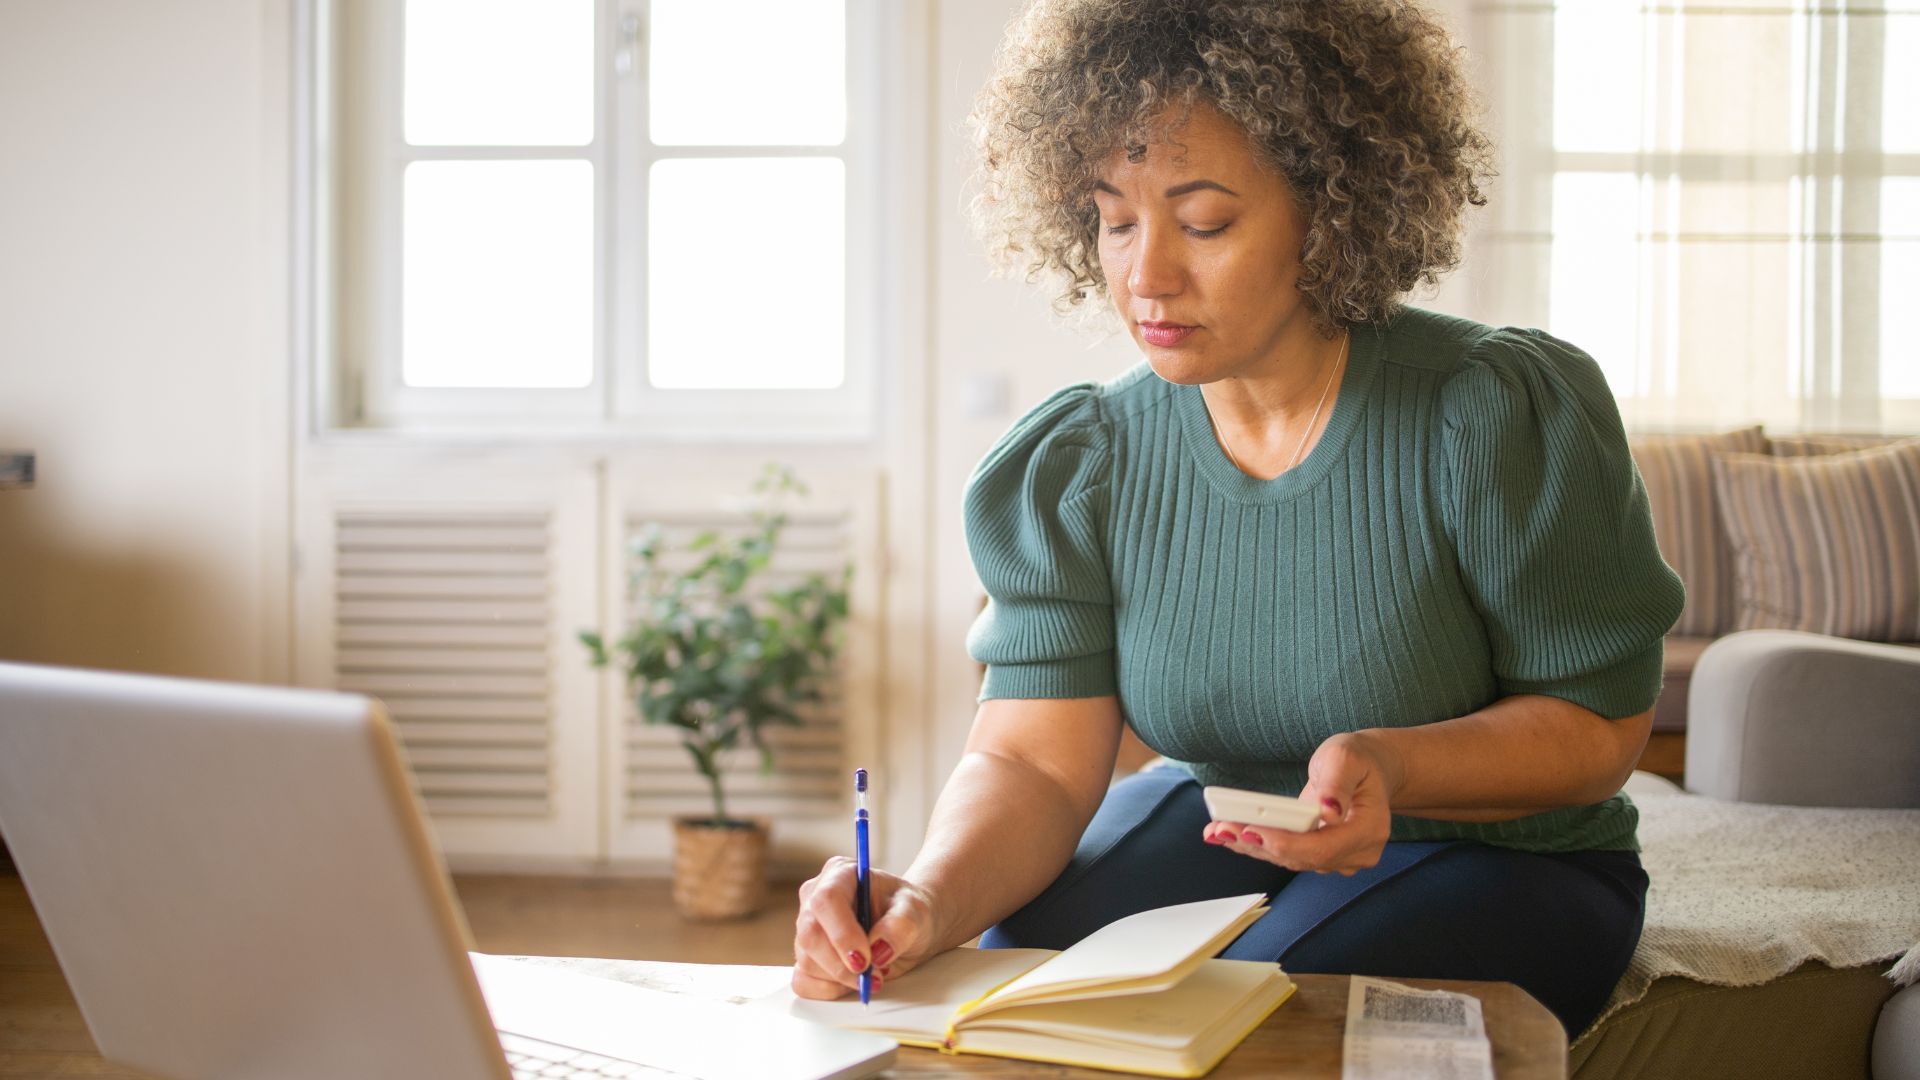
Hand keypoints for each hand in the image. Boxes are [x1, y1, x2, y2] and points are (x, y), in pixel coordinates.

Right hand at [792, 857, 940, 999]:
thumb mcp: (916, 911)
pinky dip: (829, 990)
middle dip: (841, 964)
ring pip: (807, 961)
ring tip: (873, 973)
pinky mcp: (807, 956)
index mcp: (840, 874)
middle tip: (873, 976)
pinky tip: (852, 982)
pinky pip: (803, 981)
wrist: (907, 928)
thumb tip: (878, 949)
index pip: (826, 900)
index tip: (865, 960)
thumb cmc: (908, 911)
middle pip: (810, 934)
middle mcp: (815, 898)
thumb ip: (901, 925)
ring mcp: (807, 928)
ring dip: (841, 978)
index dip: (842, 934)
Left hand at [1201, 733, 1396, 875]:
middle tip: (1220, 828)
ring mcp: (1340, 858)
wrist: (1368, 770)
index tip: (1251, 832)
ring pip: (1291, 859)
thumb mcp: (1346, 759)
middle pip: (1302, 858)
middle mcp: (1357, 852)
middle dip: (1258, 844)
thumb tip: (1328, 812)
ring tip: (1217, 830)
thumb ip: (1336, 784)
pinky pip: (1288, 853)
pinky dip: (1259, 843)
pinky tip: (1229, 833)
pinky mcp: (1322, 855)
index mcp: (1368, 829)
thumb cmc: (1358, 760)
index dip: (1286, 844)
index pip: (1323, 848)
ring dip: (1252, 845)